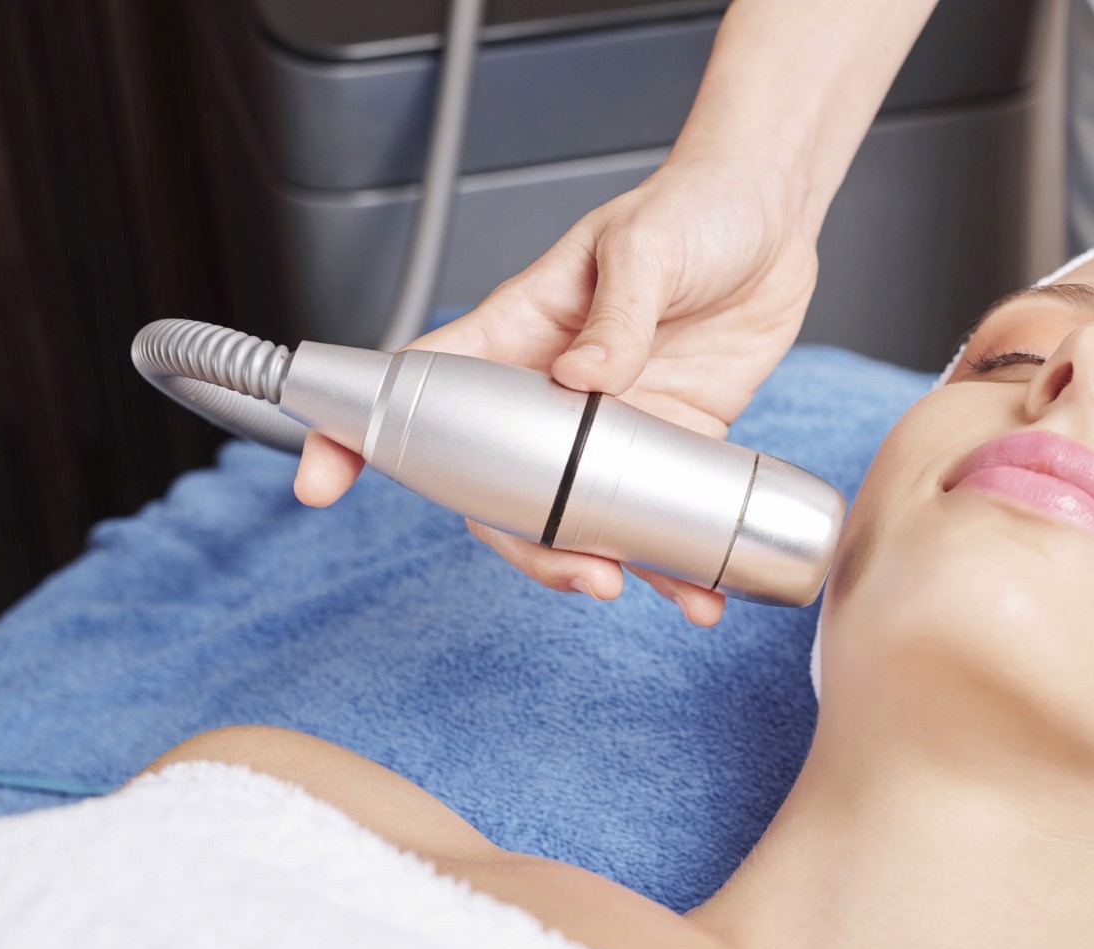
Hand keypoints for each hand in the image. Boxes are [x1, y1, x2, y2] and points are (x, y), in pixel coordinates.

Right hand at [292, 150, 819, 625]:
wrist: (772, 218)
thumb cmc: (692, 208)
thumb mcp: (645, 244)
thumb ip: (615, 313)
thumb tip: (585, 378)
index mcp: (518, 332)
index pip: (422, 387)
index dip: (364, 435)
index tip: (320, 481)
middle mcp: (555, 391)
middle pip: (503, 488)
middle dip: (526, 545)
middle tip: (580, 571)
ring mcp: (613, 424)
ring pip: (578, 516)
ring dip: (597, 564)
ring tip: (633, 589)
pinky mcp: (673, 440)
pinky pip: (660, 513)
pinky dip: (677, 560)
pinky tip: (699, 595)